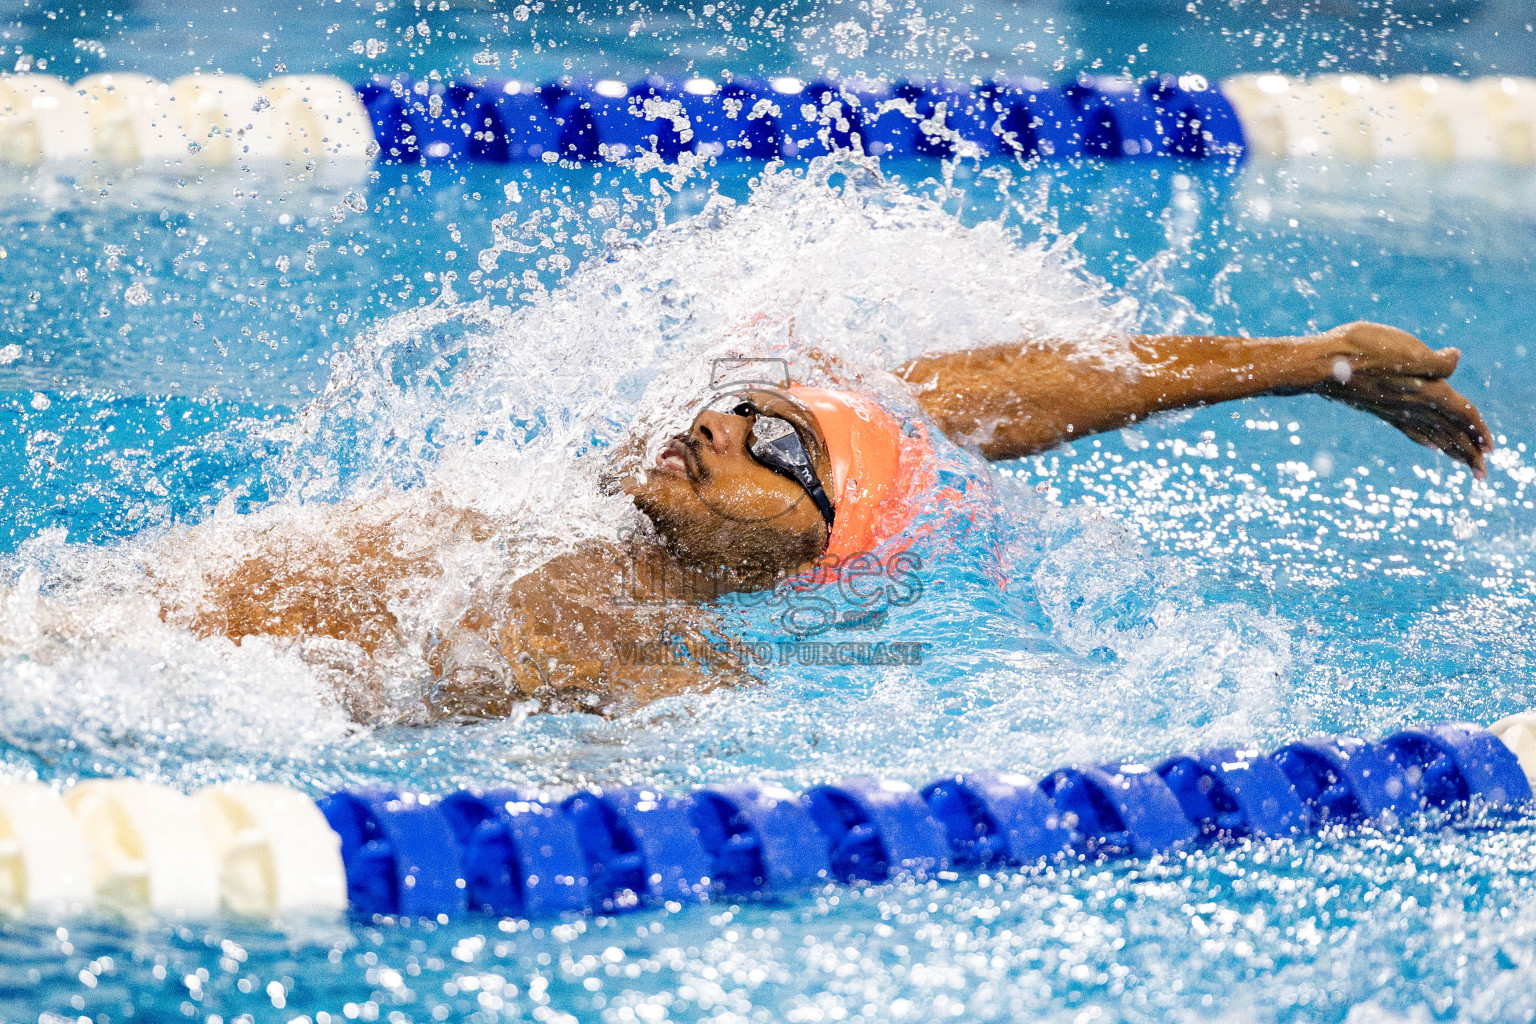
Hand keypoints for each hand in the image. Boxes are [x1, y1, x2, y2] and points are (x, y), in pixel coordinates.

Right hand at [1314, 321, 1491, 476]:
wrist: (1318, 365)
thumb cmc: (1360, 351)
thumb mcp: (1404, 348)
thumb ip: (1435, 361)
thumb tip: (1456, 358)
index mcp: (1425, 389)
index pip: (1461, 412)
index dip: (1478, 428)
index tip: (1492, 448)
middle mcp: (1411, 404)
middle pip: (1448, 432)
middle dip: (1468, 452)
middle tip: (1482, 474)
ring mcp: (1393, 409)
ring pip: (1430, 434)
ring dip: (1450, 450)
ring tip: (1464, 464)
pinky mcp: (1379, 408)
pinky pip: (1409, 429)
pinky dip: (1424, 439)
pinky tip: (1429, 445)